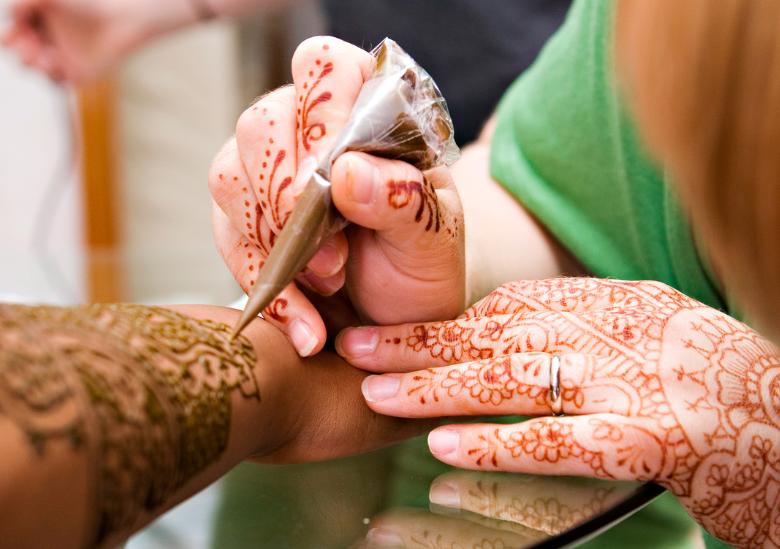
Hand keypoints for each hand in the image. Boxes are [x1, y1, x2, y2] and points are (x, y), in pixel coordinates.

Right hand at [1, 0, 197, 80]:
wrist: (120, 21)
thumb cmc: (87, 4)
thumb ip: (27, 2)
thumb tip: (13, 13)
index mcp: (35, 23)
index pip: (12, 35)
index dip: (9, 37)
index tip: (13, 33)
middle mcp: (46, 42)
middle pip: (20, 53)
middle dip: (19, 50)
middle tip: (28, 44)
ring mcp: (60, 60)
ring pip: (34, 68)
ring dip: (31, 62)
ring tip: (41, 54)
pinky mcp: (76, 75)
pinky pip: (56, 81)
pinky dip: (52, 73)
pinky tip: (56, 61)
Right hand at [210, 37, 464, 355]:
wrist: (401, 310)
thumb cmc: (424, 259)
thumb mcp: (435, 234)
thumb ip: (403, 200)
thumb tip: (346, 172)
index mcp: (364, 108)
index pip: (324, 65)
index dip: (321, 109)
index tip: (335, 172)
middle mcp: (306, 131)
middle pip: (260, 123)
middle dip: (289, 195)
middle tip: (334, 251)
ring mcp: (266, 174)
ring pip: (229, 179)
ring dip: (277, 243)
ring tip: (332, 280)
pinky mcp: (242, 222)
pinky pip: (228, 241)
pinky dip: (264, 287)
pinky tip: (304, 323)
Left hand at [337, 278, 779, 548]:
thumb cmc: (705, 375)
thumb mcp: (642, 325)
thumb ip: (576, 320)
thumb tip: (498, 329)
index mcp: (609, 303)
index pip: (505, 307)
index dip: (439, 319)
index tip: (384, 325)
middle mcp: (613, 334)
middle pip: (496, 335)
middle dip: (420, 343)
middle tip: (355, 347)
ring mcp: (629, 384)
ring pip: (515, 378)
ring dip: (440, 387)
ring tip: (378, 391)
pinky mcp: (649, 440)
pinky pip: (560, 439)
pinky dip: (499, 443)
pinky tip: (447, 445)